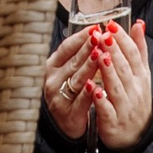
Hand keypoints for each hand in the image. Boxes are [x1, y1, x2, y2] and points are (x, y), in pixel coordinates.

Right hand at [41, 25, 98, 139]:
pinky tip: (96, 85)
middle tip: (100, 36)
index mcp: (53, 66)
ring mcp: (59, 96)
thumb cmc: (70, 91)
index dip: (80, 37)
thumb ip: (80, 52)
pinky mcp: (68, 112)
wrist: (64, 124)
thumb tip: (95, 30)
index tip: (95, 28)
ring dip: (88, 66)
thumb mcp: (69, 70)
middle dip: (87, 48)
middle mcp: (53, 80)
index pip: (66, 47)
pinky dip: (88, 93)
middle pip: (73, 61)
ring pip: (76, 79)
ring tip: (100, 54)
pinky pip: (80, 100)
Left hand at [85, 20, 152, 150]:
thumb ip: (139, 49)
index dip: (123, 40)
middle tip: (102, 35)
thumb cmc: (136, 99)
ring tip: (98, 55)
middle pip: (124, 68)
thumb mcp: (142, 74)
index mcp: (140, 77)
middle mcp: (134, 90)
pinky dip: (100, 100)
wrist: (137, 136)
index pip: (133, 55)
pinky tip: (93, 89)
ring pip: (116, 87)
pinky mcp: (113, 122)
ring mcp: (124, 107)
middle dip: (113, 51)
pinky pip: (107, 110)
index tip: (111, 26)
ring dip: (107, 71)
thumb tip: (139, 23)